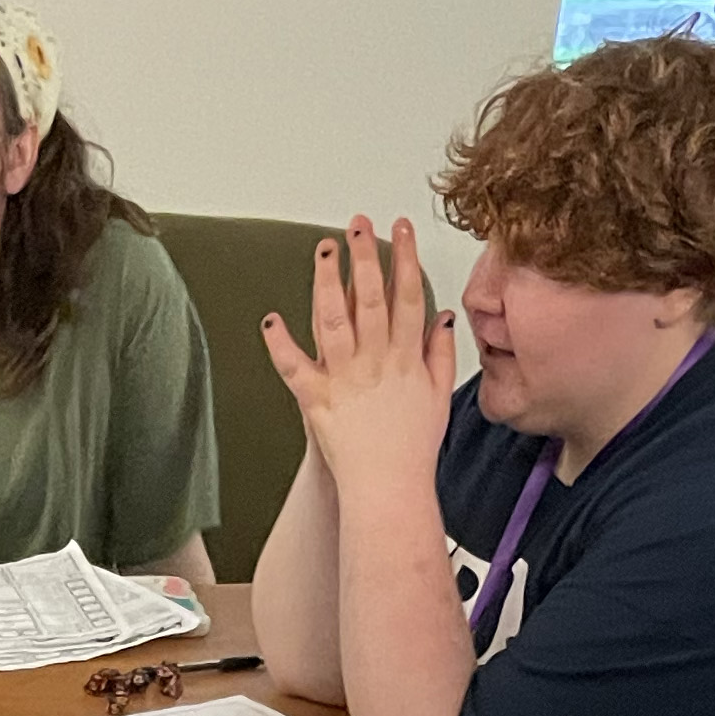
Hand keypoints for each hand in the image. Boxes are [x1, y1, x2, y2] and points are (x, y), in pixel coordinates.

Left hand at [258, 218, 456, 502]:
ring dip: (326, 281)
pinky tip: (270, 319)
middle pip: (370, 298)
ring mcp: (345, 380)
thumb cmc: (413, 450)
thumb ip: (441, 353)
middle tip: (358, 224)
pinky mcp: (317, 402)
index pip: (408, 296)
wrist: (389, 491)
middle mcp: (376, 363)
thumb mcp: (440, 396)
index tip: (400, 228)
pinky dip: (280, 345)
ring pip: (333, 321)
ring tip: (323, 250)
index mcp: (406, 358)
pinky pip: (294, 369)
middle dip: (365, 256)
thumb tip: (443, 319)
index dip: (405, 257)